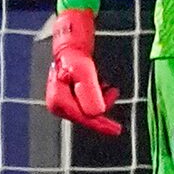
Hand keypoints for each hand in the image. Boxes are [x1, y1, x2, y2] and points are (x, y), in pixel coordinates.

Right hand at [42, 8, 121, 135]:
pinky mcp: (67, 99)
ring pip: (87, 110)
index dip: (101, 124)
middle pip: (86, 116)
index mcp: (58, 101)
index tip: (116, 129)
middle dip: (101, 105)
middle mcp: (57, 105)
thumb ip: (89, 91)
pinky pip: (86, 104)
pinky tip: (100, 86)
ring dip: (100, 99)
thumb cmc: (74, 55)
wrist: (70, 45)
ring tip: (107, 86)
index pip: (83, 118)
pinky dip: (96, 97)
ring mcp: (62, 102)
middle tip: (112, 91)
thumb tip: (96, 113)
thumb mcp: (84, 70)